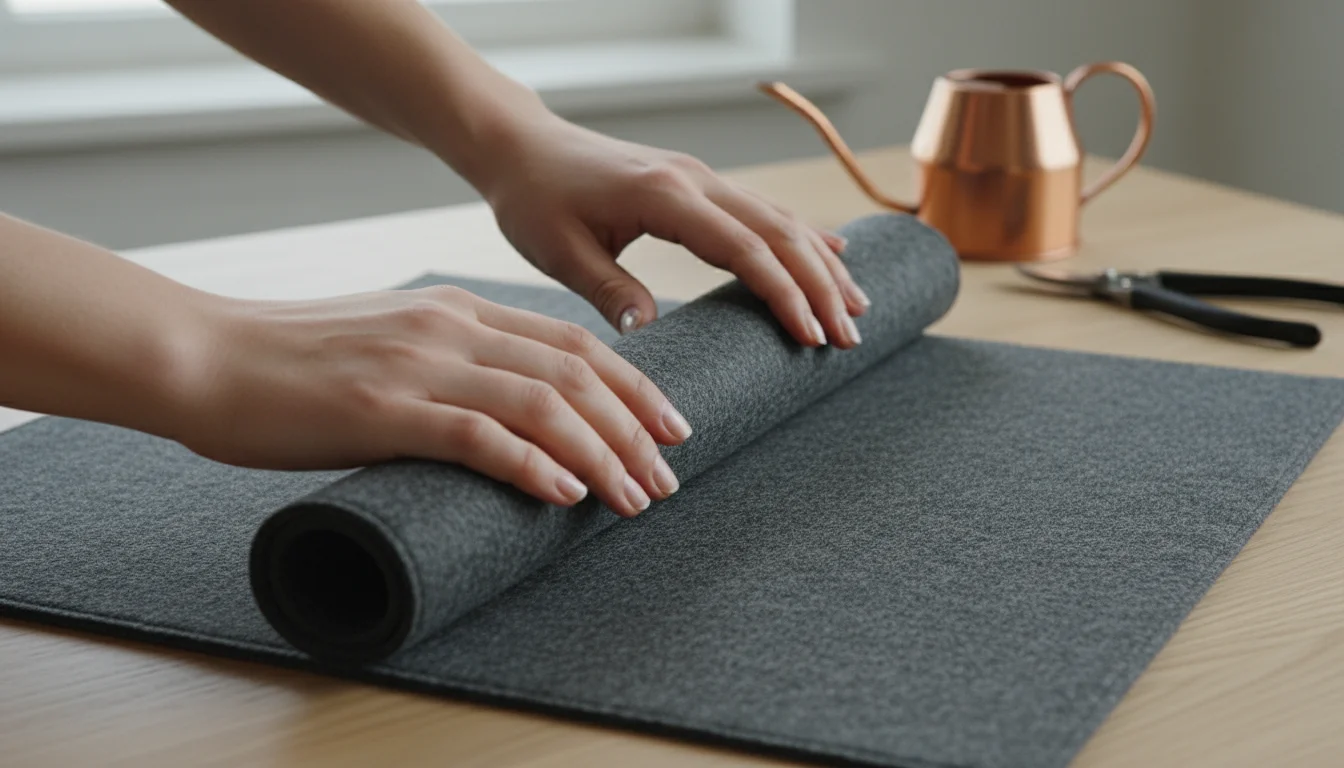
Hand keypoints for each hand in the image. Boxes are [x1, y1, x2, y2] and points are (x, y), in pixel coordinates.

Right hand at [176, 286, 690, 515]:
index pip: (571, 344)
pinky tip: (564, 494)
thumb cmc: (293, 362)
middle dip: (633, 428)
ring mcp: (418, 364)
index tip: (670, 426)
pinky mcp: (382, 408)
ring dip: (600, 454)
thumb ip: (448, 365)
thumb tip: (505, 419)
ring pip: (540, 404)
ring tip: (634, 498)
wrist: (204, 357)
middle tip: (667, 476)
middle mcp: (450, 328)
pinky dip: (530, 465)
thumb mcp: (388, 344)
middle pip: (574, 374)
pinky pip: (477, 435)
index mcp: (458, 310)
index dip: (633, 386)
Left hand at [477, 112, 870, 347]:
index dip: (785, 294)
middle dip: (821, 285)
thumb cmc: (533, 198)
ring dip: (822, 261)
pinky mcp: (697, 183)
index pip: (745, 249)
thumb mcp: (558, 251)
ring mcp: (700, 178)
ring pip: (780, 217)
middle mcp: (694, 181)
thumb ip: (608, 290)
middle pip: (779, 232)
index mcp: (665, 197)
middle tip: (850, 336)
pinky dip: (802, 235)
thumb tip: (648, 332)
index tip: (813, 337)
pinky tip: (832, 254)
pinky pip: (762, 209)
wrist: (521, 146)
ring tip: (857, 306)